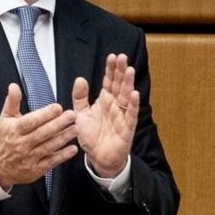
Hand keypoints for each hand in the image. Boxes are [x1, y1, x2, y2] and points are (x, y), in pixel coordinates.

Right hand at [0, 83, 78, 188]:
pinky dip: (62, 156)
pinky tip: (72, 149)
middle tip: (72, 115)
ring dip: (63, 138)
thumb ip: (12, 102)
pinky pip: (51, 162)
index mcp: (14, 130)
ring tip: (75, 129)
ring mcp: (29, 157)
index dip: (44, 114)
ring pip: (48, 146)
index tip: (57, 107)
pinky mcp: (36, 169)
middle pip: (42, 133)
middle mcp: (22, 144)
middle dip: (58, 124)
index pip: (30, 121)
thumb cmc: (5, 140)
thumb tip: (13, 86)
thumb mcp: (5, 119)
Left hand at [74, 53, 137, 178]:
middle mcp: (115, 105)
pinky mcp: (126, 128)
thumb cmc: (92, 136)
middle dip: (121, 71)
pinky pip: (130, 115)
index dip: (111, 69)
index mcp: (105, 100)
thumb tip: (80, 79)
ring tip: (129, 70)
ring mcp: (122, 116)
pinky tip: (134, 94)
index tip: (112, 56)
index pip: (109, 81)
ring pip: (126, 96)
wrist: (97, 158)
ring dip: (128, 83)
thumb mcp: (80, 114)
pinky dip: (132, 105)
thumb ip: (80, 97)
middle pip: (119, 85)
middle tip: (122, 57)